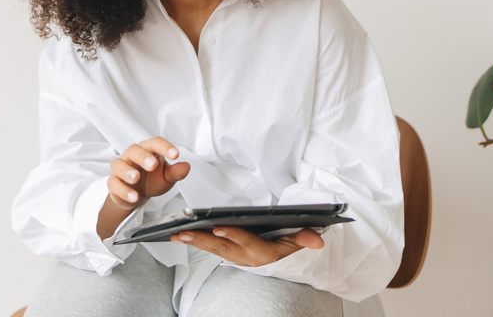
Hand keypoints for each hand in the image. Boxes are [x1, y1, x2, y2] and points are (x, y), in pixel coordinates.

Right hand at [97, 137, 190, 239]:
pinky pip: (114, 184)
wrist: (137, 194)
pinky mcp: (113, 182)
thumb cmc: (152, 180)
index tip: (175, 155)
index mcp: (148, 150)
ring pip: (119, 164)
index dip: (165, 147)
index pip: (155, 143)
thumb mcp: (167, 177)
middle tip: (152, 164)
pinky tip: (134, 196)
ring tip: (136, 178)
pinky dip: (123, 190)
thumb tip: (186, 167)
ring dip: (127, 171)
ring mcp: (121, 168)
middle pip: (135, 150)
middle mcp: (133, 156)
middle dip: (143, 157)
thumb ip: (176, 172)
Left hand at [170, 226, 323, 266]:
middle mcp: (247, 258)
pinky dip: (195, 242)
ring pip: (212, 250)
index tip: (218, 228)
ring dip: (193, 242)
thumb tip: (317, 241)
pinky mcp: (229, 255)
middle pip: (222, 248)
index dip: (232, 236)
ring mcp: (236, 258)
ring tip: (175, 233)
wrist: (287, 263)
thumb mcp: (301, 243)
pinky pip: (210, 250)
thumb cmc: (291, 248)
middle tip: (182, 232)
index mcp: (264, 252)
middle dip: (201, 240)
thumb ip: (306, 239)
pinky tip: (180, 236)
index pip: (246, 242)